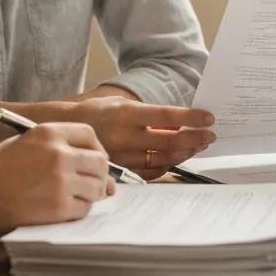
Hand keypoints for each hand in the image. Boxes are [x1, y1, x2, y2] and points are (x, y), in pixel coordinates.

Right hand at [0, 122, 112, 236]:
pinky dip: (80, 210)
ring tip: (75, 197)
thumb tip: (88, 161)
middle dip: (98, 174)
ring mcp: (61, 181)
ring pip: (96, 187)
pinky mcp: (58, 207)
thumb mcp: (24, 143)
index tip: (93, 159)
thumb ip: (56, 148)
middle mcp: (59, 153)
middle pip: (100, 161)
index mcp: (49, 132)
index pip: (90, 134)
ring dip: (91, 194)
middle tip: (90, 183)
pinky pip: (84, 208)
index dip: (95, 148)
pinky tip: (65, 209)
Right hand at [44, 96, 215, 178]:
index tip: (208, 118)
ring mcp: (122, 156)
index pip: (165, 116)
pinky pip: (150, 172)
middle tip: (210, 136)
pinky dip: (167, 165)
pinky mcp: (119, 172)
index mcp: (125, 113)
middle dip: (194, 138)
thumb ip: (146, 113)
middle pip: (168, 141)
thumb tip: (178, 120)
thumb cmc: (96, 113)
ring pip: (162, 158)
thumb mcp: (118, 104)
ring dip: (184, 152)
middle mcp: (124, 136)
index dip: (190, 118)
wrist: (65, 132)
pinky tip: (177, 158)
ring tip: (198, 145)